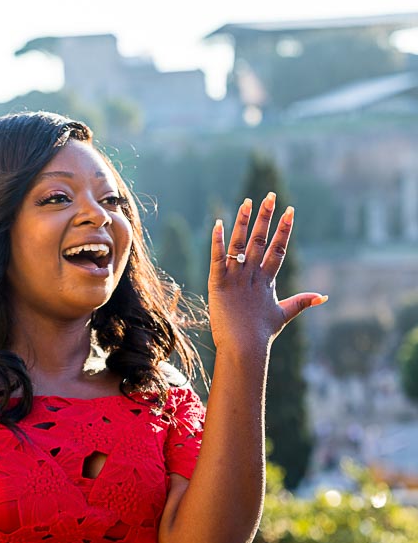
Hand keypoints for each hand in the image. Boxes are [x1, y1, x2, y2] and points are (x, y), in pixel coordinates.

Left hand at [208, 192, 326, 350]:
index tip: (289, 210)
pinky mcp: (218, 283)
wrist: (244, 347)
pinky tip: (218, 223)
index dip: (284, 229)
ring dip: (245, 222)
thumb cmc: (261, 334)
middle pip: (261, 241)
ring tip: (249, 201)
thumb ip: (301, 302)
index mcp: (267, 280)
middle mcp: (253, 275)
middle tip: (271, 196)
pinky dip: (218, 241)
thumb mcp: (283, 315)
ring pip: (240, 244)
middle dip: (267, 217)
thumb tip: (324, 297)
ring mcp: (236, 278)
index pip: (278, 249)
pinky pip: (217, 258)